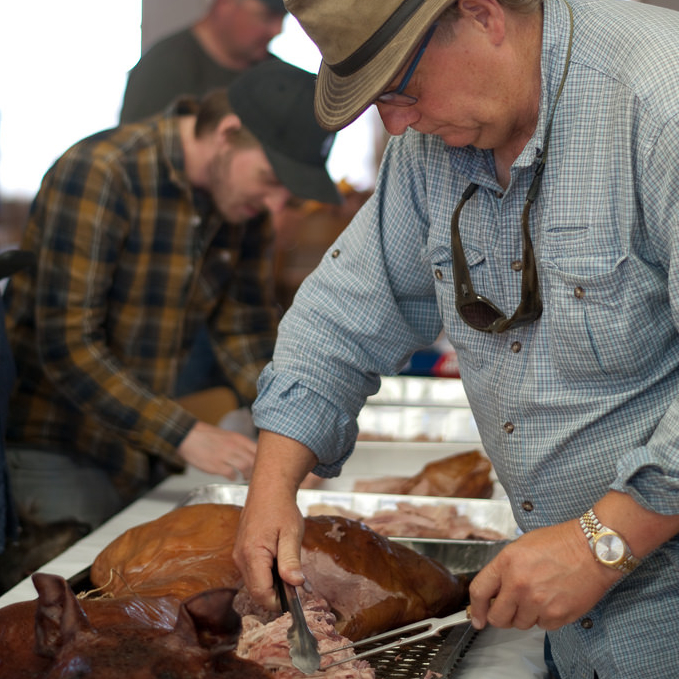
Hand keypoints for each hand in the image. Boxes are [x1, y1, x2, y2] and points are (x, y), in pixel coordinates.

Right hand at [177, 421, 256, 480]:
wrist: (188, 436)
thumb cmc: (207, 436)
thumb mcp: (228, 435)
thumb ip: (239, 445)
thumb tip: (251, 455)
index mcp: (238, 438)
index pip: (258, 449)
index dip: (263, 458)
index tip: (263, 465)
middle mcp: (234, 446)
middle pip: (254, 460)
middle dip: (257, 469)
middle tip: (256, 475)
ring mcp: (225, 456)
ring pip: (245, 467)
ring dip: (247, 475)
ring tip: (245, 477)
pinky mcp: (216, 465)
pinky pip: (231, 474)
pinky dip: (233, 477)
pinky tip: (231, 477)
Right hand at [232, 430, 316, 609]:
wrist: (268, 490)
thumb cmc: (281, 509)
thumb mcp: (291, 534)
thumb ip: (291, 560)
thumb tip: (296, 584)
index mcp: (252, 555)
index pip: (261, 594)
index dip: (280, 602)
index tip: (296, 597)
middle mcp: (240, 558)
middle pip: (257, 592)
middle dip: (277, 594)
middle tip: (296, 582)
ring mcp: (238, 556)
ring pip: (255, 584)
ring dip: (273, 585)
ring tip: (289, 569)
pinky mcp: (241, 554)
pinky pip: (253, 574)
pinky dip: (267, 575)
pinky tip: (280, 563)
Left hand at [468, 519, 619, 629]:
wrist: (592, 549)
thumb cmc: (559, 543)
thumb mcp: (521, 547)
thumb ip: (505, 569)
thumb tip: (494, 590)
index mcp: (507, 563)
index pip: (479, 591)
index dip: (476, 608)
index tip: (477, 617)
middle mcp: (519, 584)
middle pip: (498, 617)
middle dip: (501, 616)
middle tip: (510, 609)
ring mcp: (538, 602)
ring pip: (521, 624)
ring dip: (526, 615)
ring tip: (538, 596)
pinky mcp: (557, 615)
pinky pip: (543, 626)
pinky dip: (545, 618)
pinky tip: (553, 600)